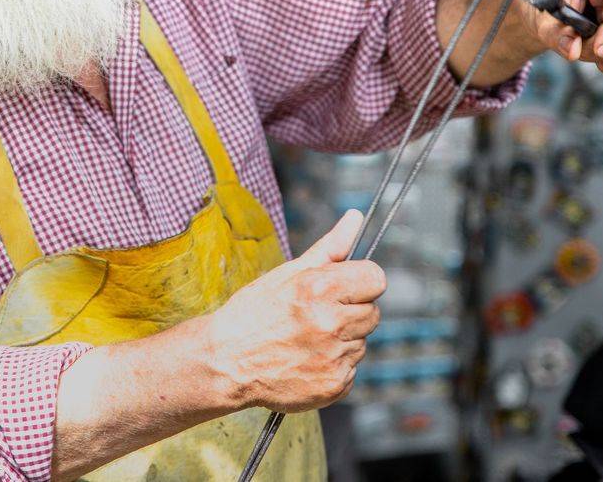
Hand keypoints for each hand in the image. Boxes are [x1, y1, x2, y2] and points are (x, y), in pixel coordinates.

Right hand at [205, 209, 384, 413]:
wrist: (226, 362)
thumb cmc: (254, 313)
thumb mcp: (288, 273)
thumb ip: (330, 248)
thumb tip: (355, 217)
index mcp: (320, 289)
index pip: (376, 279)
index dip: (360, 282)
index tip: (344, 288)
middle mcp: (330, 323)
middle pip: (373, 313)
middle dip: (350, 312)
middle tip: (317, 316)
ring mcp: (333, 357)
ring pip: (362, 342)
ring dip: (342, 340)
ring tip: (307, 340)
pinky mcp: (334, 385)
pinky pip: (352, 369)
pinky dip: (334, 365)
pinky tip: (307, 360)